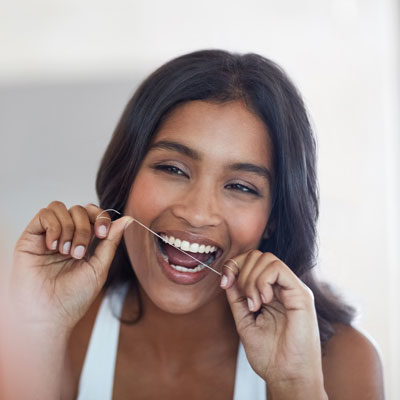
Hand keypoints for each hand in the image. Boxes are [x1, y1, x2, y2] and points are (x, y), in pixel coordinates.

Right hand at [11, 201, 132, 332]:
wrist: (50, 315)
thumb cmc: (74, 298)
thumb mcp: (99, 267)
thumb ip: (111, 241)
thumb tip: (127, 219)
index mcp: (84, 242)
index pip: (93, 214)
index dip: (100, 216)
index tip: (102, 233)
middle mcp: (66, 236)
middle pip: (79, 209)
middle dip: (85, 227)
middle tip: (80, 252)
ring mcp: (48, 235)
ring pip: (61, 207)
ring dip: (69, 228)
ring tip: (66, 253)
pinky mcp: (31, 237)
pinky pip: (44, 214)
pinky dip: (54, 227)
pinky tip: (53, 247)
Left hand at [221, 250, 325, 396]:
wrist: (286, 376)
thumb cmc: (269, 355)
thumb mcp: (245, 320)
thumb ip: (237, 298)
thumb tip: (228, 277)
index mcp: (271, 292)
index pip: (252, 261)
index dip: (235, 266)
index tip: (225, 282)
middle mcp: (283, 287)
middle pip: (258, 255)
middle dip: (242, 272)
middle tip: (245, 299)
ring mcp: (293, 289)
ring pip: (267, 259)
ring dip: (252, 280)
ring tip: (255, 304)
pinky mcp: (301, 294)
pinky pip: (277, 269)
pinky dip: (263, 281)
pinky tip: (264, 301)